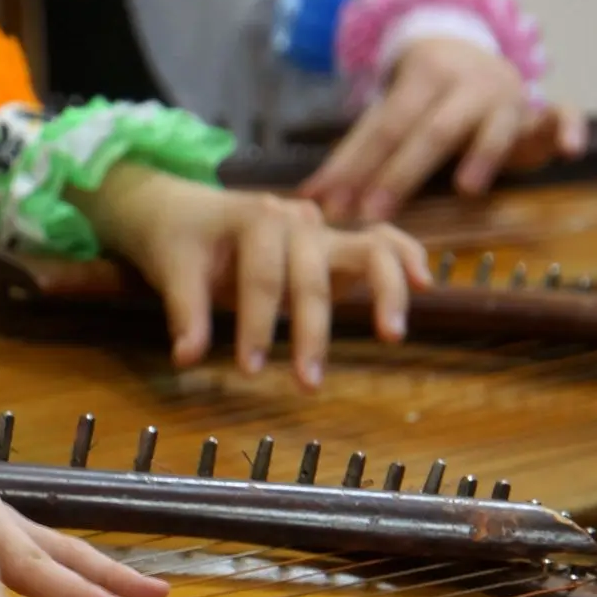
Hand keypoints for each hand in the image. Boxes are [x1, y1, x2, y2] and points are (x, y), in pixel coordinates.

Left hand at [89, 167, 428, 389]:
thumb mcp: (172, 271)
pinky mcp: (336, 245)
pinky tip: (423, 285)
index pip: (262, 276)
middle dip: (312, 331)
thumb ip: (185, 313)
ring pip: (367, 249)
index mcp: (253, 218)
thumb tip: (187, 358)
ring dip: (382, 292)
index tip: (250, 369)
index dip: (257, 324)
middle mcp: (296, 220)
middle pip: (312, 275)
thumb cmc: (179, 240)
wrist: (183, 211)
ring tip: (391, 334)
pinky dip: (405, 258)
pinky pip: (381, 243)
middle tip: (307, 385)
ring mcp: (321, 230)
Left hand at [302, 37, 587, 220]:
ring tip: (467, 189)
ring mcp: (506, 94)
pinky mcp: (540, 107)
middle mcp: (465, 83)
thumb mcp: (390, 116)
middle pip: (431, 131)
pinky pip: (562, 114)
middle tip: (371, 212)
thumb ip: (354, 155)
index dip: (354, 166)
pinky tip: (572, 151)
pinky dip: (568, 128)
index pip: (382, 126)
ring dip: (482, 155)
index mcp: (421, 77)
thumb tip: (305, 198)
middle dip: (399, 173)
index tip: (328, 204)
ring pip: (495, 124)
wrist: (474, 51)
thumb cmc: (422, 101)